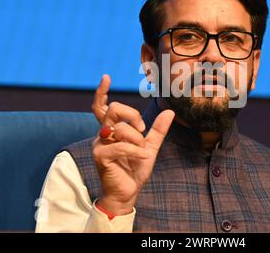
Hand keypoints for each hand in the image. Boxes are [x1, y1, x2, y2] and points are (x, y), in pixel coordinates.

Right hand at [91, 76, 174, 215]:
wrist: (129, 191)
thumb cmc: (135, 168)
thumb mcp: (150, 146)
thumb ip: (158, 130)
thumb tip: (170, 112)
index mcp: (112, 129)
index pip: (101, 106)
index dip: (102, 92)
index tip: (106, 77)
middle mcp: (103, 134)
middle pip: (113, 110)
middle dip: (133, 116)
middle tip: (142, 129)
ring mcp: (99, 144)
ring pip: (119, 128)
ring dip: (136, 139)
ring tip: (141, 151)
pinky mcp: (100, 156)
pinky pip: (119, 145)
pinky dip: (135, 151)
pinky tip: (142, 157)